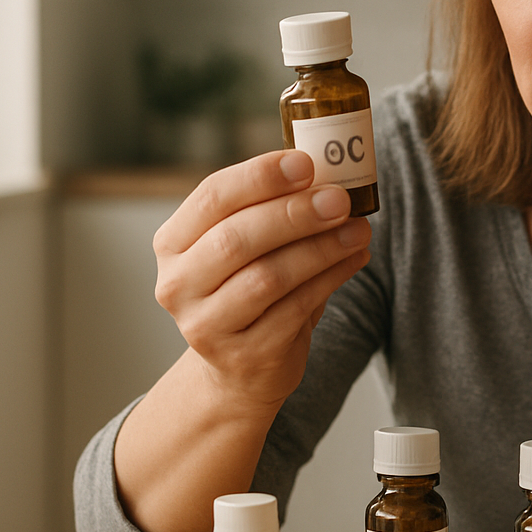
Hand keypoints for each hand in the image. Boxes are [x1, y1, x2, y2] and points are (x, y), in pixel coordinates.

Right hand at [151, 148, 372, 411]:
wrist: (241, 368)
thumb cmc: (248, 289)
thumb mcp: (248, 246)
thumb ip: (273, 209)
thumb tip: (328, 176)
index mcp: (173, 243)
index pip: (212, 197)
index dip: (260, 176)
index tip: (306, 163)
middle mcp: (178, 284)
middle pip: (237, 238)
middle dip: (294, 214)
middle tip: (339, 199)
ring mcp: (206, 325)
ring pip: (268, 276)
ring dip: (321, 248)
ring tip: (358, 229)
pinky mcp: (243, 355)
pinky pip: (294, 308)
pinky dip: (330, 279)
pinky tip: (354, 259)